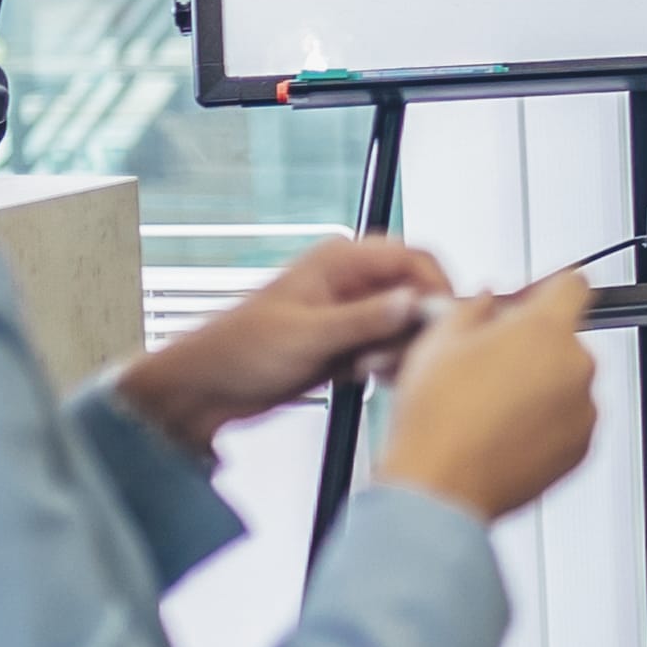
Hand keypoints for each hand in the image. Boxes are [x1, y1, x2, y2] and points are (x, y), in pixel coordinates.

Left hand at [111, 234, 450, 460]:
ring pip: (407, 324)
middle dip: (416, 325)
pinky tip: (368, 376)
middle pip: (417, 291)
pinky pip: (390, 348)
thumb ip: (365, 319)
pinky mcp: (350, 344)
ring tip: (372, 368)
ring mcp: (353, 314)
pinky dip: (389, 363)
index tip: (440, 320)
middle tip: (402, 352)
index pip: (412, 258)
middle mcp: (352, 283)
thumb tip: (413, 302)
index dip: (434, 287)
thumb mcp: (306, 334)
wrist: (206, 389)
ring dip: (401, 349)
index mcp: (339, 261)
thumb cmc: (236, 349)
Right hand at [376, 270, 599, 524]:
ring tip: (489, 406)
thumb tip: (487, 302)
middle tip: (489, 363)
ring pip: (566, 382)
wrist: (440, 487)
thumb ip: (475, 308)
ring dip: (539, 387)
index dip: (550, 289)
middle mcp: (576, 368)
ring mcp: (584, 411)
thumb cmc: (438, 419)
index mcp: (546, 331)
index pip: (573, 284)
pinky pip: (568, 421)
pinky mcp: (581, 449)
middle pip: (565, 339)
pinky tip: (502, 431)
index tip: (536, 299)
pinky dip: (545, 423)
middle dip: (533, 346)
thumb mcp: (441, 340)